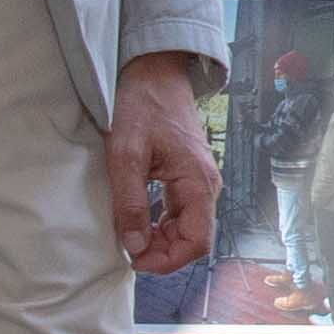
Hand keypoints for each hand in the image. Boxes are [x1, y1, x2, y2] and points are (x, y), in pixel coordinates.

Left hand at [107, 53, 220, 272]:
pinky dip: (162, 225)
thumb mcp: (126, 155)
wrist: (155, 73)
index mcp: (198, 183)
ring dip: (161, 240)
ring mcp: (200, 182)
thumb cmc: (142, 105)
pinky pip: (182, 213)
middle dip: (163, 252)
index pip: (197, 243)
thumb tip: (134, 246)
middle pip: (194, 240)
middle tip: (128, 249)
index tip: (135, 260)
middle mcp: (206, 186)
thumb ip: (130, 203)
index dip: (168, 260)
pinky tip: (139, 219)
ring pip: (189, 228)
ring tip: (130, 234)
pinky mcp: (189, 177)